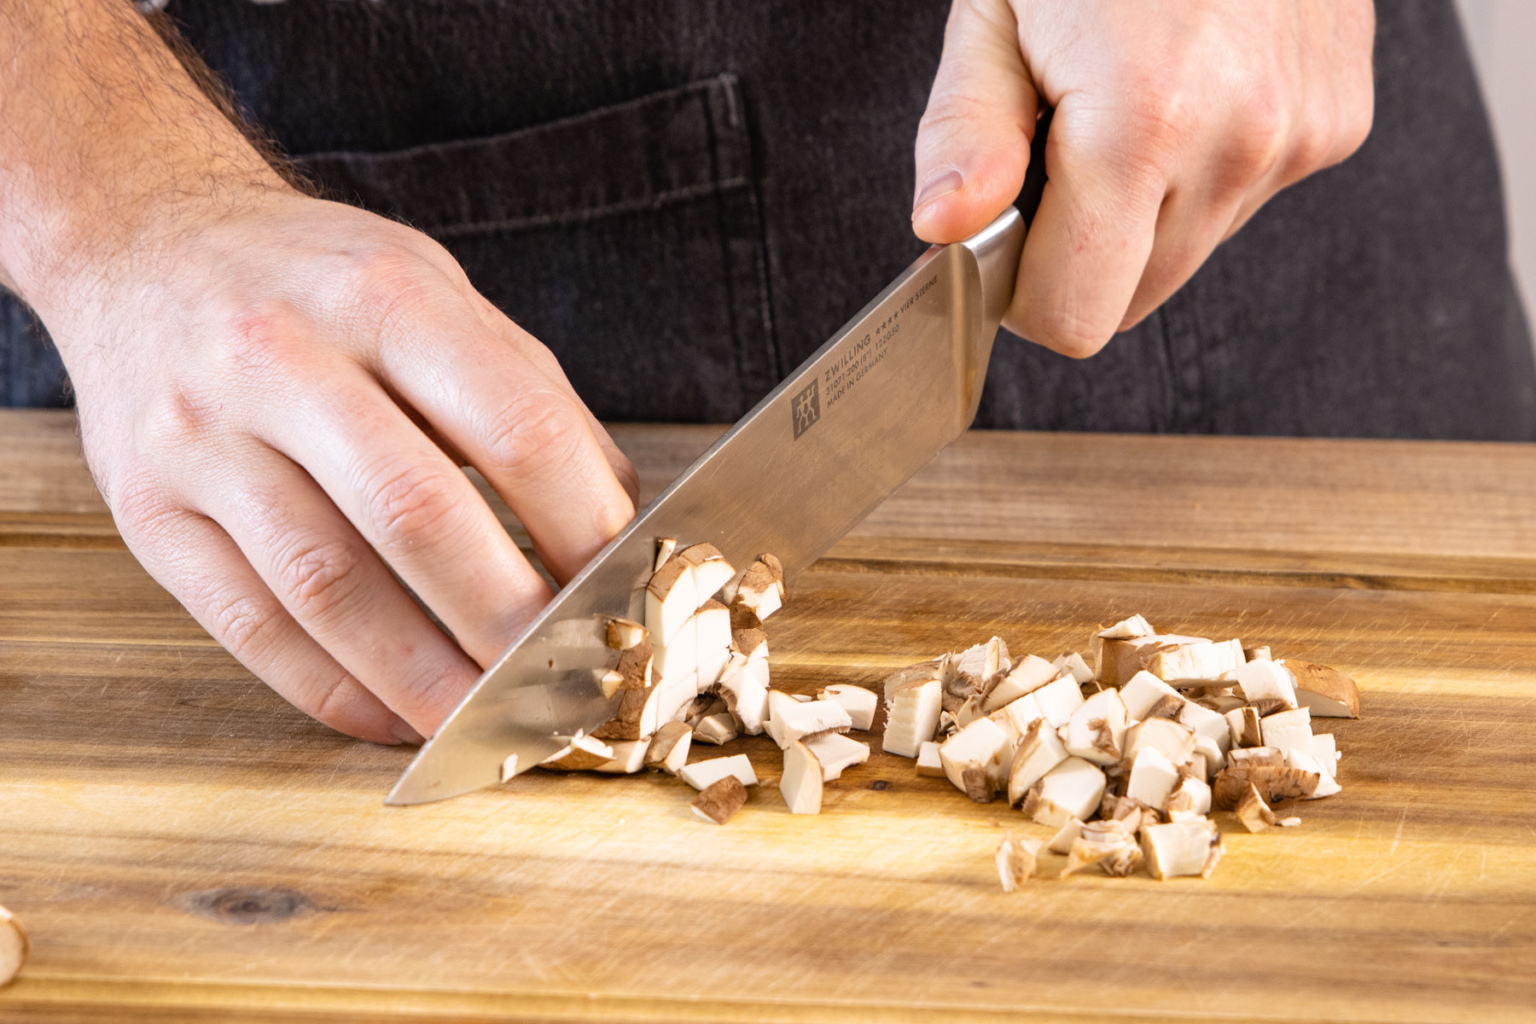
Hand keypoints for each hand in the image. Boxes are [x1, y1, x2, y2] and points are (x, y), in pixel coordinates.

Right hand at [55, 192, 637, 743]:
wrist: (140, 243)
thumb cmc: (319, 282)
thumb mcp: (440, 293)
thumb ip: (532, 398)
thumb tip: (620, 520)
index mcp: (385, 295)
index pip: (515, 428)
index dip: (582, 525)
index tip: (620, 587)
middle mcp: (282, 357)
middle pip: (419, 518)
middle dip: (510, 620)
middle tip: (567, 674)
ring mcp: (202, 437)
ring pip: (327, 589)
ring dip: (425, 678)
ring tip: (489, 719)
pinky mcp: (148, 510)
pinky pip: (250, 626)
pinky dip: (334, 689)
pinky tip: (395, 714)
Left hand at [911, 0, 1375, 355]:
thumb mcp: (998, 10)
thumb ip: (965, 130)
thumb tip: (943, 228)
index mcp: (1143, 121)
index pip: (1074, 318)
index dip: (1022, 296)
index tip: (1004, 240)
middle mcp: (1240, 142)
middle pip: (1130, 301)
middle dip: (1079, 255)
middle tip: (1058, 157)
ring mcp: (1301, 136)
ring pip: (1186, 256)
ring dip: (1140, 215)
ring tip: (1128, 106)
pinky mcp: (1340, 123)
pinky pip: (1242, 202)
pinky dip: (1202, 171)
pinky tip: (1188, 91)